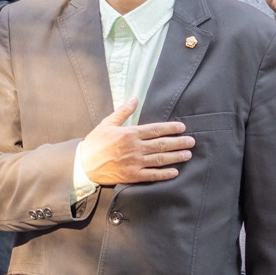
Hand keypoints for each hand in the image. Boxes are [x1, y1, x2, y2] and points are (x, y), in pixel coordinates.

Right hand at [77, 100, 193, 185]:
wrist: (83, 164)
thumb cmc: (95, 143)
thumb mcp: (108, 123)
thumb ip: (123, 111)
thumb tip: (134, 98)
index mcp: (130, 133)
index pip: (155, 130)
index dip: (170, 128)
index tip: (182, 127)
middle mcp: (135, 148)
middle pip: (162, 144)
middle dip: (179, 142)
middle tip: (191, 141)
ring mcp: (134, 163)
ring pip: (160, 159)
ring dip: (176, 157)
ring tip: (188, 154)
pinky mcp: (132, 176)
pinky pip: (152, 175)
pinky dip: (164, 174)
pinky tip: (175, 172)